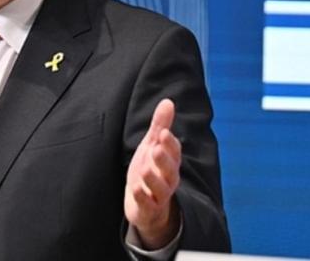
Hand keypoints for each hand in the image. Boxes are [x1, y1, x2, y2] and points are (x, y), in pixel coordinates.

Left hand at [124, 98, 181, 249]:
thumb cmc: (151, 170)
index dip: (169, 143)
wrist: (146, 206)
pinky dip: (142, 197)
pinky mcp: (149, 208)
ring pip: (160, 188)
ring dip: (153, 179)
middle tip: (156, 148)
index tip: (163, 132)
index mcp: (169, 162)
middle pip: (170, 169)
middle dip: (164, 159)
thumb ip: (160, 125)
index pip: (174, 152)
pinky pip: (147, 204)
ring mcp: (159, 195)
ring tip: (145, 169)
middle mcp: (168, 178)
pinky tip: (135, 188)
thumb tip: (168, 101)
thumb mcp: (152, 146)